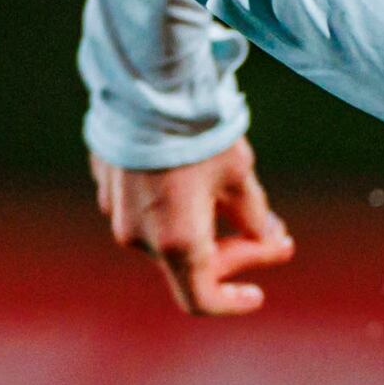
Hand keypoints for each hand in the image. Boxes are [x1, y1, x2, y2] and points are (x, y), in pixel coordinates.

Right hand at [93, 142, 295, 317]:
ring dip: (206, 230)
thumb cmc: (198, 130)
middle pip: (191, 267)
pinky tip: (199, 179)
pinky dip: (176, 208)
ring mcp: (117, 212)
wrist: (145, 81)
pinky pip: (146, 210)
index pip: (202, 299)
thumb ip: (254, 217)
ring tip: (241, 201)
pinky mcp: (107, 184)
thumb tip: (267, 238)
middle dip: (236, 255)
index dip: (232, 303)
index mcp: (177, 243)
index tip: (257, 294)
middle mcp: (140, 237)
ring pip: (168, 237)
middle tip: (276, 235)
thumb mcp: (239, 175)